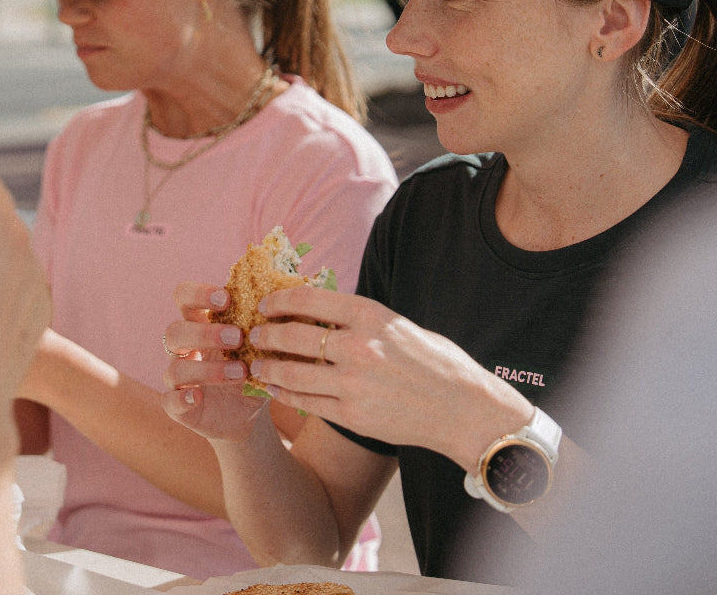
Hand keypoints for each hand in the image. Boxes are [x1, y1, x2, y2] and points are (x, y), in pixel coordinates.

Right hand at [160, 282, 270, 441]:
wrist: (250, 414)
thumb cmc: (256, 367)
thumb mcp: (265, 344)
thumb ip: (272, 320)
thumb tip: (298, 289)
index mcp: (202, 323)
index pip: (184, 297)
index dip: (198, 293)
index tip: (225, 298)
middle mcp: (186, 349)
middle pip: (174, 331)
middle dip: (204, 333)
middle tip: (237, 338)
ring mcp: (180, 378)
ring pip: (175, 368)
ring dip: (206, 369)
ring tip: (240, 371)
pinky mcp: (179, 406)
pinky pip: (169, 401)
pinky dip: (181, 398)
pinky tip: (199, 396)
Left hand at [234, 285, 533, 463]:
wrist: (462, 408)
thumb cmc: (433, 361)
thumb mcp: (396, 325)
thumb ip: (358, 319)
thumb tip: (318, 310)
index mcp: (370, 315)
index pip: (308, 300)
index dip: (279, 301)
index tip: (267, 305)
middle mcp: (358, 347)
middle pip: (292, 336)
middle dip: (265, 334)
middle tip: (254, 334)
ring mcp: (352, 384)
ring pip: (291, 372)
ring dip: (267, 366)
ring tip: (256, 362)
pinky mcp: (351, 416)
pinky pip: (305, 401)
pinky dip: (284, 392)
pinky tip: (275, 387)